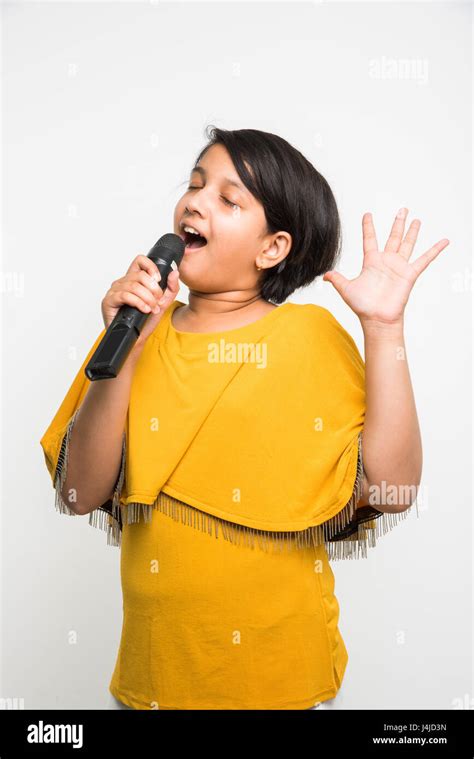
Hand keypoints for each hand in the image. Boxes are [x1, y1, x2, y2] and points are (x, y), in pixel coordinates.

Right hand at [101, 254, 180, 347]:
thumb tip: (174, 272)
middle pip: (140, 275)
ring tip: (151, 308)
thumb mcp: (163, 303)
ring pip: (133, 286)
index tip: (158, 280)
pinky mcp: (109, 301)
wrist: (136, 338)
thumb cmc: (145, 320)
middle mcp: (123, 282)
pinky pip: (125, 295)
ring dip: (147, 298)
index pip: (140, 261)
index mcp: (134, 279)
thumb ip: (171, 288)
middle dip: (153, 289)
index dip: (151, 267)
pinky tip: (144, 309)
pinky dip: (138, 302)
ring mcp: (114, 291)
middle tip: (157, 301)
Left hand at [322, 208, 449, 326]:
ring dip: (412, 231)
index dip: (368, 227)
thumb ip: (337, 279)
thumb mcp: (346, 289)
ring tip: (416, 219)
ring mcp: (399, 267)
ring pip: (407, 244)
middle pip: (393, 237)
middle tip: (402, 209)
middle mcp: (386, 261)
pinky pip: (425, 260)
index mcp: (371, 262)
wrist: (377, 319)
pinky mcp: (409, 274)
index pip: (370, 239)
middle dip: (398, 223)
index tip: (367, 214)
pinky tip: (444, 241)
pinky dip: (435, 250)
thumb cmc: (363, 306)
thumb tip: (325, 276)